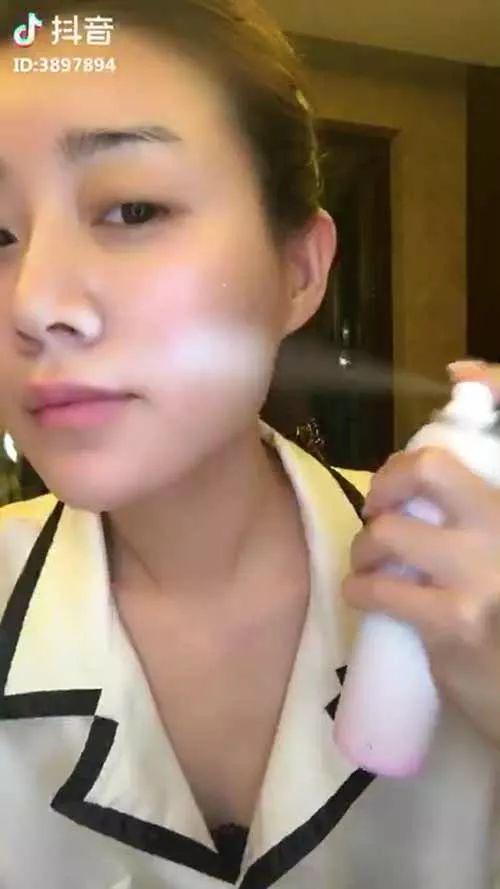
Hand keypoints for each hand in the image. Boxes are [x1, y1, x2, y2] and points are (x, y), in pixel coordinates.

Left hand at [342, 361, 499, 747]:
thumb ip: (481, 506)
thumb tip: (453, 443)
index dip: (492, 383)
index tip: (464, 377)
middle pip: (430, 468)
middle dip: (391, 478)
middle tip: (381, 502)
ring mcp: (486, 575)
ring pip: (392, 531)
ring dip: (367, 544)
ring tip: (369, 559)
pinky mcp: (454, 624)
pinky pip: (382, 588)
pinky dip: (361, 587)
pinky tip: (363, 593)